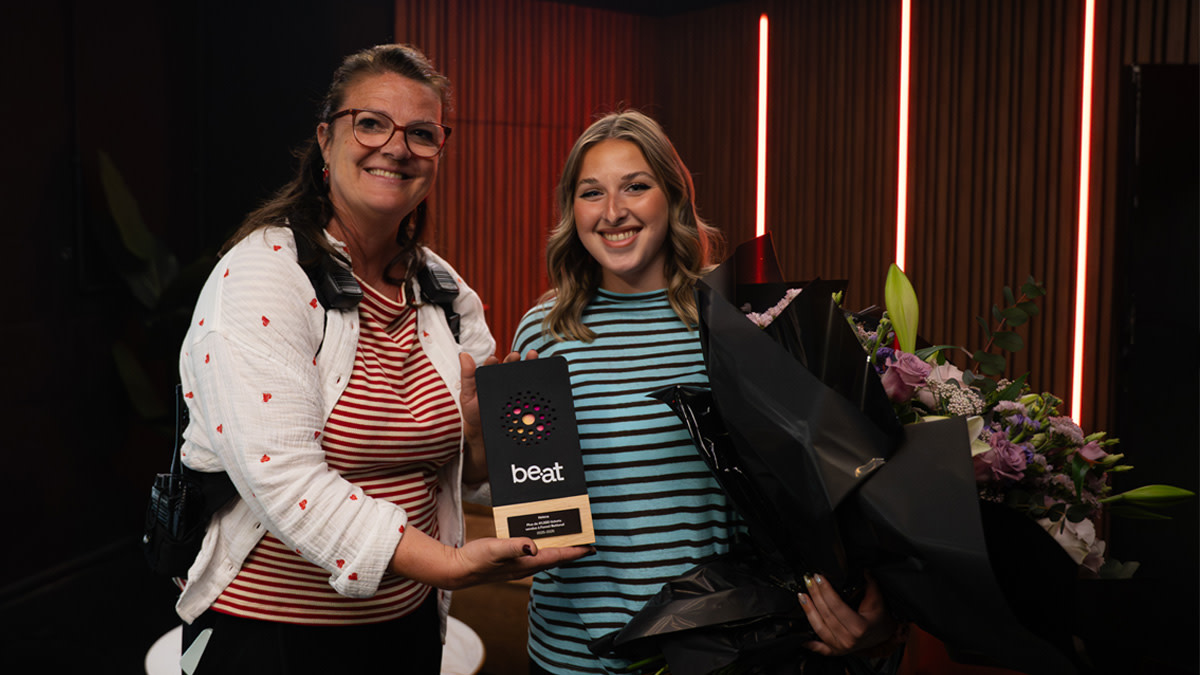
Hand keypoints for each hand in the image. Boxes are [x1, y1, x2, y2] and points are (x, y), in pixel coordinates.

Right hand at [391, 524, 589, 589]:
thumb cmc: (477, 560)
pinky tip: (540, 539)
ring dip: (558, 548)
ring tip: (569, 538)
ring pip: (546, 556)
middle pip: (556, 557)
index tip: (591, 547)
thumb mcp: (495, 548)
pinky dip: (542, 546)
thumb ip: (515, 546)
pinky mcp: (512, 562)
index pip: (558, 557)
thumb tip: (534, 546)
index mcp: (527, 563)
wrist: (459, 569)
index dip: (576, 551)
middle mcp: (526, 566)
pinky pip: (533, 554)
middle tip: (586, 540)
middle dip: (571, 550)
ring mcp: (519, 565)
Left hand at [460, 350, 536, 448]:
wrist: (484, 434)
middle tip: (515, 355)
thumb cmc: (474, 414)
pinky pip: (531, 391)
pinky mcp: (523, 401)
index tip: (493, 359)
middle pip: (510, 367)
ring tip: (532, 356)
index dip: (494, 361)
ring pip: (523, 375)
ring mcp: (514, 392)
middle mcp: (503, 382)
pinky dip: (537, 382)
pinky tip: (541, 376)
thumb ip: (467, 376)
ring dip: (529, 364)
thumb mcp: (467, 396)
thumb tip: (464, 356)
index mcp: (489, 378)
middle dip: (514, 359)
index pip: (493, 366)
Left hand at [798, 571, 901, 656]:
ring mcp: (841, 647)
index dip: (826, 590)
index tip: (818, 578)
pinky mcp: (837, 651)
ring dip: (808, 611)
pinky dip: (811, 643)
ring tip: (802, 597)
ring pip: (819, 628)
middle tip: (808, 581)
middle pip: (826, 614)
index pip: (837, 605)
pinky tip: (802, 638)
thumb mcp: (878, 600)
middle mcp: (849, 639)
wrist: (882, 635)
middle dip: (815, 595)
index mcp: (860, 627)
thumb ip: (871, 584)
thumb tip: (864, 570)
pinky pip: (821, 648)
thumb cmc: (879, 618)